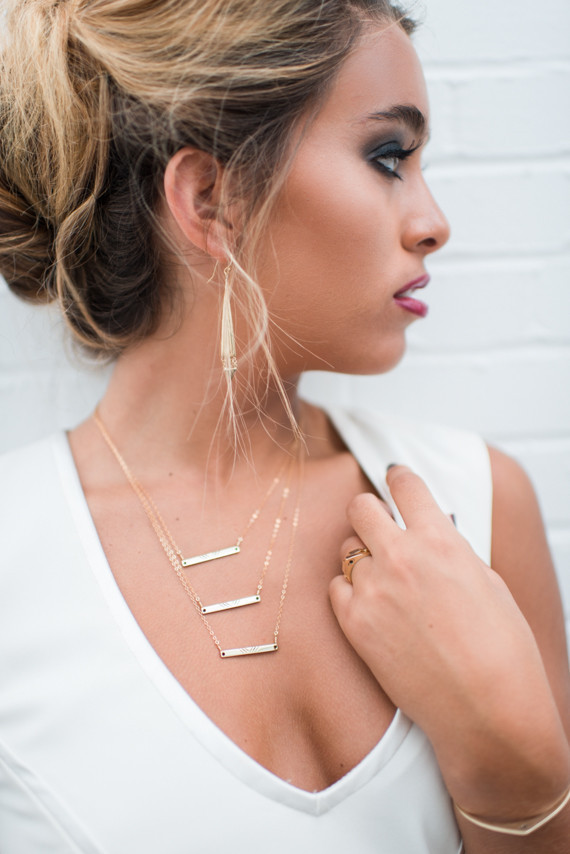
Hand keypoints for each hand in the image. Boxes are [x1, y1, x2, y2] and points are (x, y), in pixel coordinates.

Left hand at [329, 465, 568, 815]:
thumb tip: (431, 537)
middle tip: (376, 526)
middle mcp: (401, 557)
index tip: (394, 477)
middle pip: (360, 507)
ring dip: (361, 558)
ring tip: (383, 582)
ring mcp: (373, 590)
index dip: (399, 477)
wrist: (486, 711)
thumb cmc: (501, 650)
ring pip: (346, 550)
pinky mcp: (353, 623)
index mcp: (441, 540)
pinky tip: (370, 607)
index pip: (406, 486)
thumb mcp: (487, 583)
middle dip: (369, 513)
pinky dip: (349, 593)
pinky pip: (335, 589)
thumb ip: (450, 552)